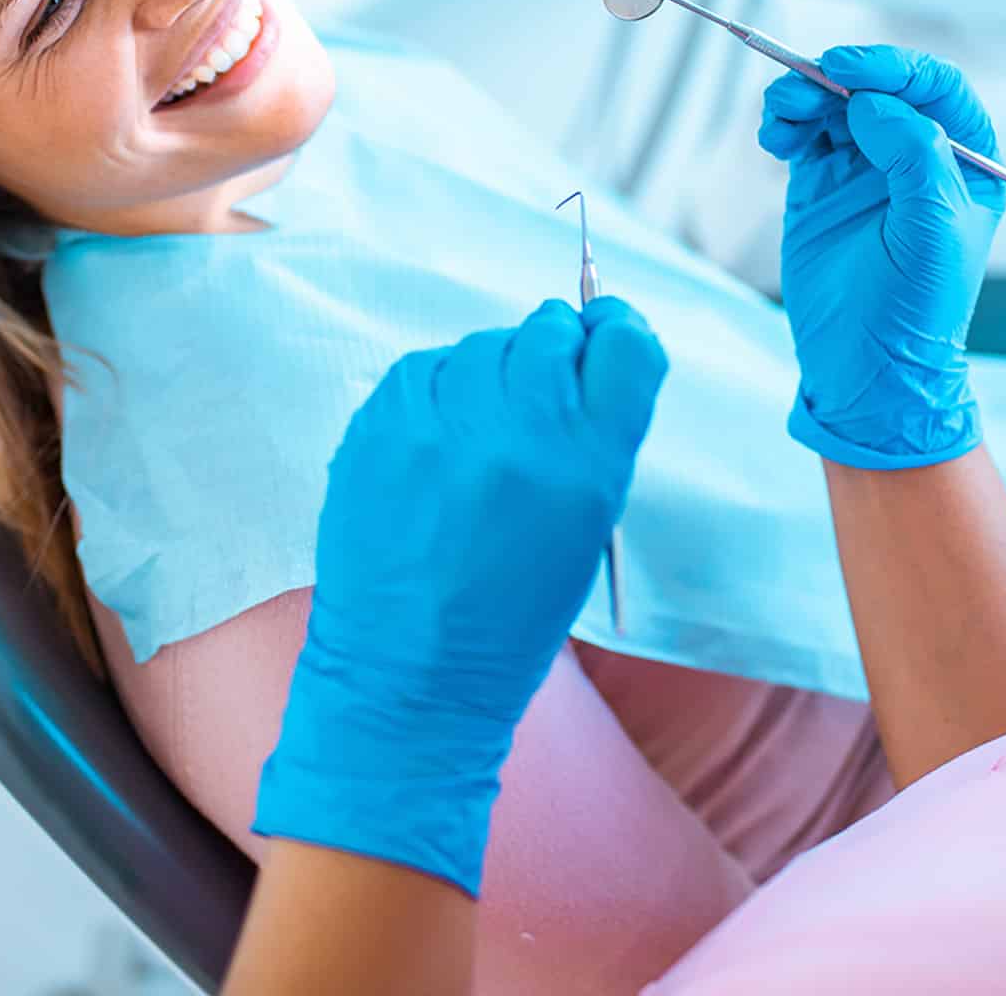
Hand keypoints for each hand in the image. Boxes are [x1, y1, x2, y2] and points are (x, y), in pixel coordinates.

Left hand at [253, 297, 669, 895]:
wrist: (411, 676)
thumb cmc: (510, 610)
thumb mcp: (586, 527)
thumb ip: (595, 435)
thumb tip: (585, 346)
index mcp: (587, 465)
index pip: (625, 344)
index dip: (616, 330)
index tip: (603, 330)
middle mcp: (519, 434)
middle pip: (552, 330)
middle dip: (552, 349)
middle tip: (538, 389)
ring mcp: (442, 425)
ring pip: (484, 344)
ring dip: (492, 374)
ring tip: (479, 441)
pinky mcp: (381, 424)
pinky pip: (426, 369)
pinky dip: (438, 394)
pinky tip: (437, 448)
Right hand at [759, 46, 1005, 468]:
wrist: (866, 372)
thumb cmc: (916, 310)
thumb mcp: (933, 232)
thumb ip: (914, 158)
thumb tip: (873, 104)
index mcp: (963, 161)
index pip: (934, 88)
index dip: (894, 68)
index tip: (850, 70)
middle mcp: (915, 155)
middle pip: (876, 86)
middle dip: (838, 77)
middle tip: (804, 84)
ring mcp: (866, 168)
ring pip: (833, 102)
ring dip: (803, 95)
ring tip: (781, 118)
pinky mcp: (821, 186)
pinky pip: (803, 133)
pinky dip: (785, 122)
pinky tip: (777, 139)